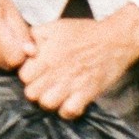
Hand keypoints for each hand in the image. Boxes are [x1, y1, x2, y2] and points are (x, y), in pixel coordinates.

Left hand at [17, 4, 138, 119]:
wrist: (115, 39)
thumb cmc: (84, 32)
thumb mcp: (56, 26)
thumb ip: (36, 35)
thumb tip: (26, 50)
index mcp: (46, 55)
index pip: (23, 76)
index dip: (28, 76)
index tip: (37, 73)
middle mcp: (56, 71)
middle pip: (31, 94)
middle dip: (36, 90)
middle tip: (46, 85)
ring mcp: (71, 84)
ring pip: (47, 104)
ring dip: (50, 101)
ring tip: (56, 95)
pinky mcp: (87, 93)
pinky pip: (69, 112)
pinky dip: (67, 110)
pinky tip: (70, 102)